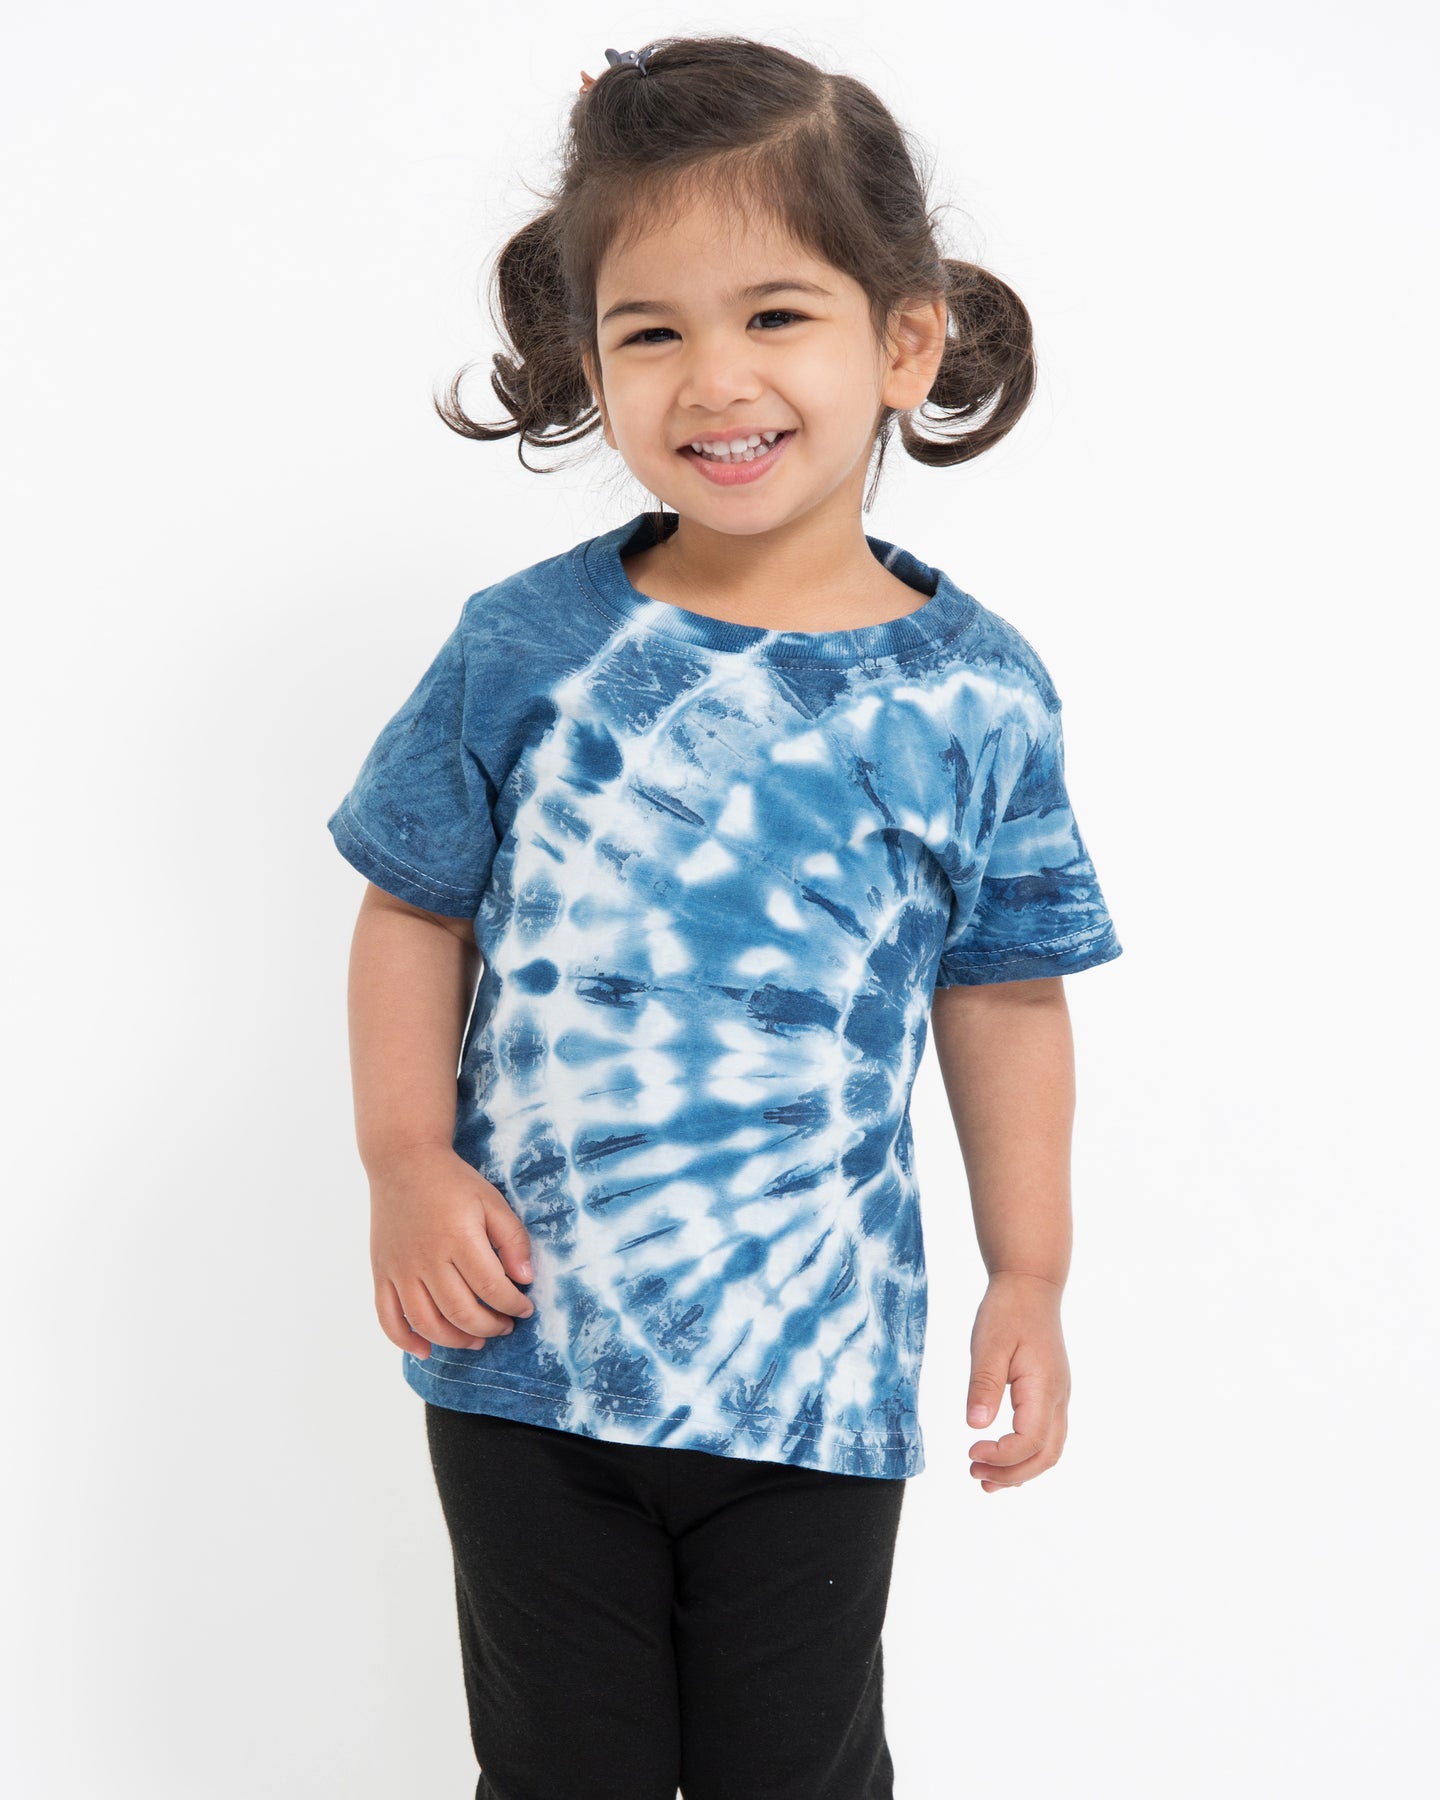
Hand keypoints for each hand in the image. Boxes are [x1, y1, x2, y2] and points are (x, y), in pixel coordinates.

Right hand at [368, 1144, 535, 1358]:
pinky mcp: (381, 1273)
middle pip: (460, 1312)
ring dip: (455, 1340)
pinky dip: (405, 1341)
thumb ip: (513, 1240)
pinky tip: (425, 1350)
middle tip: (505, 1326)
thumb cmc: (452, 1182)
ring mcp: (400, 1269)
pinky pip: (388, 1318)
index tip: (525, 1309)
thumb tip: (525, 1279)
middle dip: (489, 1327)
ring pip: (427, 1323)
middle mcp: (426, 1258)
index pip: (491, 1288)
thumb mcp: (492, 1201)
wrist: (402, 1162)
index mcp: (459, 1238)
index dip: (513, 1306)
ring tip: (477, 1340)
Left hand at [965, 1271, 1069, 1491]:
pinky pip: (1046, 1436)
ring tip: (986, 1479)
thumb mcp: (988, 1343)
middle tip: (975, 1474)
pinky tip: (1003, 1459)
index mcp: (1044, 1387)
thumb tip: (976, 1426)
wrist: (1030, 1286)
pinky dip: (1027, 1456)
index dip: (1002, 1456)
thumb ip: (984, 1384)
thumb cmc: (1008, 1311)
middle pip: (1046, 1455)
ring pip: (1050, 1450)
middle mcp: (1057, 1398)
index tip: (971, 1449)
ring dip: (1020, 1471)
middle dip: (1012, 1474)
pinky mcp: (1050, 1394)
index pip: (1030, 1441)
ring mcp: (1058, 1397)